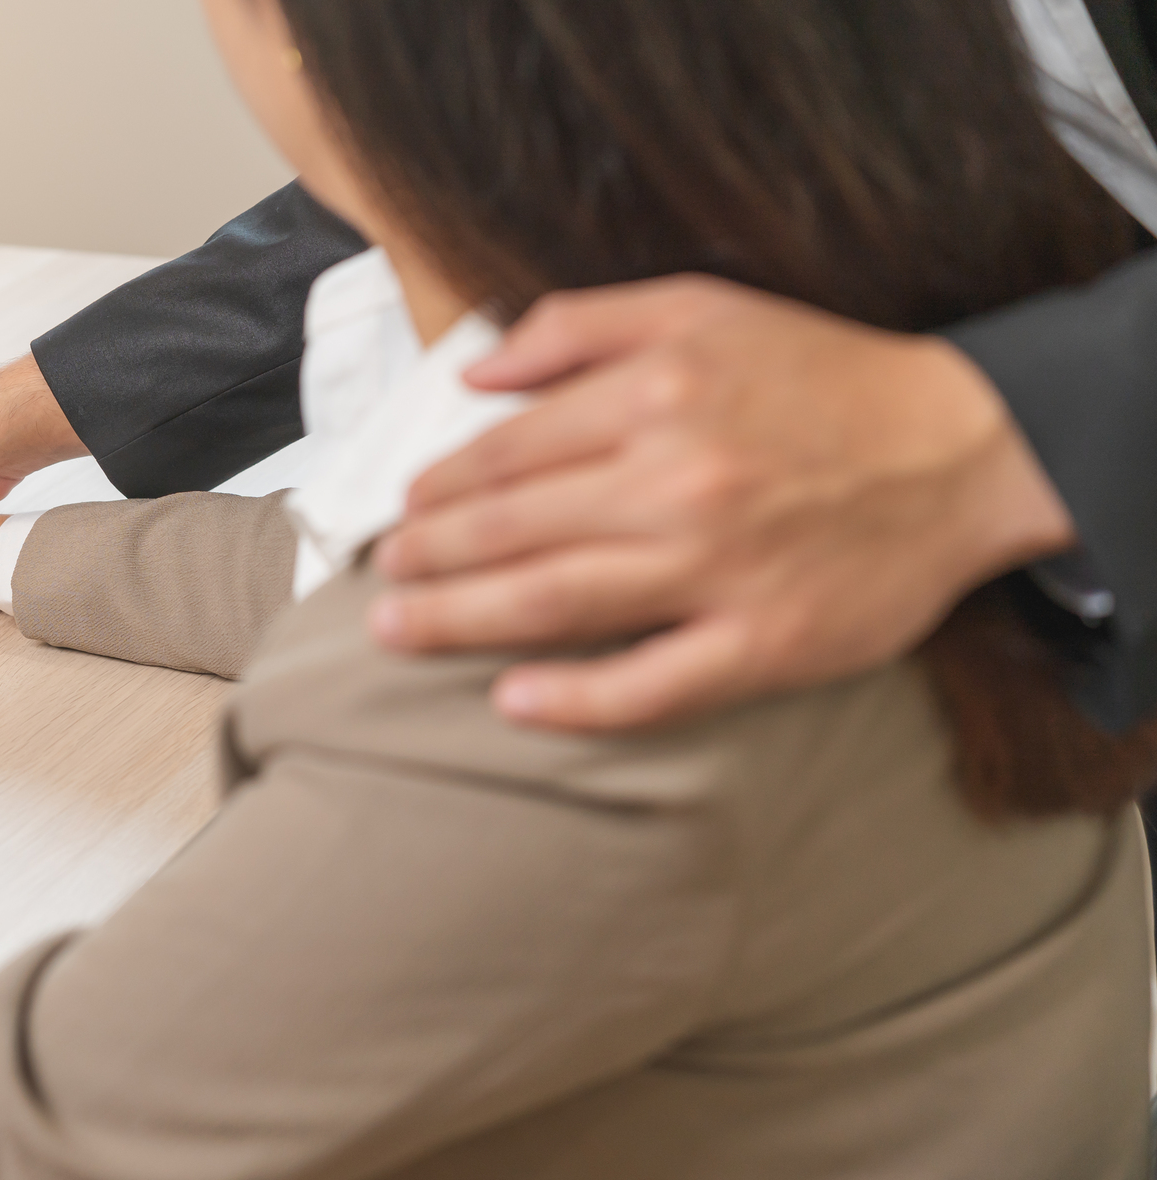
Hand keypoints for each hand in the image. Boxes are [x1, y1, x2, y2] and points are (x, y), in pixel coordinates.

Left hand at [369, 276, 1073, 729]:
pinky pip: (649, 685)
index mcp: (655, 395)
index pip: (509, 451)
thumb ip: (579, 325)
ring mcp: (717, 570)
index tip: (405, 509)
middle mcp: (676, 482)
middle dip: (428, 557)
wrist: (969, 447)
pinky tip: (511, 700)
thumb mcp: (702, 307)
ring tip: (400, 629)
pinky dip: (574, 699)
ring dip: (458, 620)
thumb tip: (475, 370)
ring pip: (553, 603)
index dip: (442, 486)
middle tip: (381, 577)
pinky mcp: (762, 643)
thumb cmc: (826, 377)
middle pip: (511, 531)